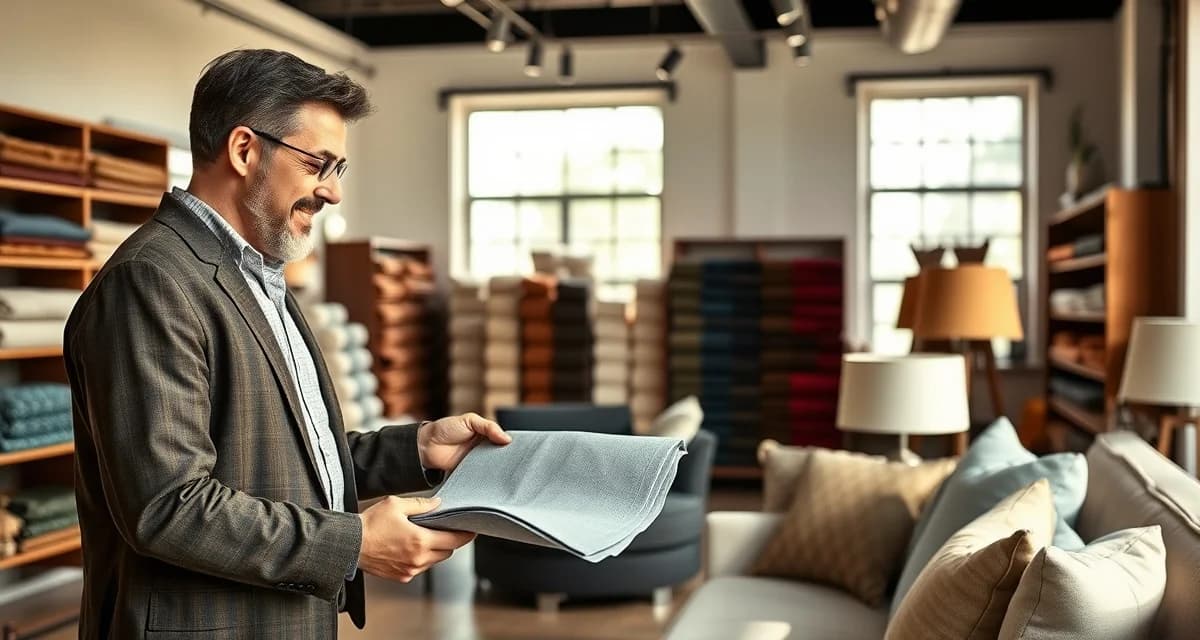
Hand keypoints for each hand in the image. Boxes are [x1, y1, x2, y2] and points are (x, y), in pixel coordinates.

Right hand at [357, 496, 474, 582]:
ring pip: (434, 561)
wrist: (349, 544)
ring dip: (435, 550)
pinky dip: (422, 558)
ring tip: (425, 536)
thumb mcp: (396, 505)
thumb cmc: (370, 524)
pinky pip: (420, 567)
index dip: (465, 535)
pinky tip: (411, 547)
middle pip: (447, 552)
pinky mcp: (402, 576)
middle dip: (449, 541)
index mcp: (420, 540)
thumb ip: (421, 504)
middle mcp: (418, 559)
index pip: (454, 540)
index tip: (471, 530)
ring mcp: (410, 570)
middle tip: (446, 529)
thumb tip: (438, 503)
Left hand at [417, 412, 510, 473]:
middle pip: (500, 454)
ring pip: (492, 466)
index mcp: (485, 434)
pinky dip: (485, 476)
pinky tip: (492, 477)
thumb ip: (489, 427)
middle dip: (507, 458)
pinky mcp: (469, 472)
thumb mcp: (470, 420)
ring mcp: (476, 461)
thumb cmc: (446, 428)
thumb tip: (507, 438)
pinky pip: (480, 475)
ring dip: (497, 468)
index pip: (502, 439)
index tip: (521, 448)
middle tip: (515, 461)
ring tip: (506, 470)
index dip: (510, 444)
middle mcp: (482, 448)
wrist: (427, 445)